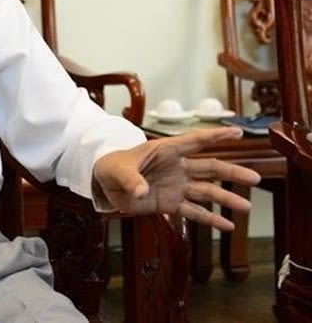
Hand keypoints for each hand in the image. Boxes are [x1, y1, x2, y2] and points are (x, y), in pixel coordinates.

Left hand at [92, 126, 260, 230]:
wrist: (104, 182)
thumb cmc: (112, 166)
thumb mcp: (118, 170)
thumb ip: (130, 179)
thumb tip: (141, 192)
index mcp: (165, 151)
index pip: (195, 141)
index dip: (216, 136)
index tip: (237, 131)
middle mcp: (176, 168)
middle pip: (210, 168)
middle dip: (232, 173)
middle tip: (255, 178)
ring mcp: (176, 186)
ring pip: (207, 192)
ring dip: (226, 199)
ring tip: (246, 207)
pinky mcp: (170, 204)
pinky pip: (194, 212)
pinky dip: (210, 219)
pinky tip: (227, 226)